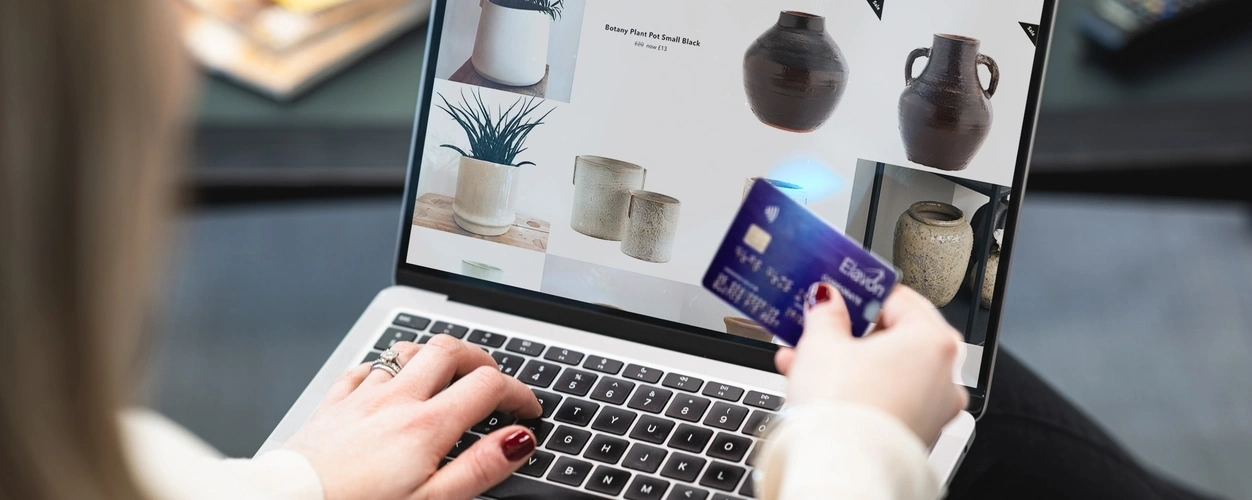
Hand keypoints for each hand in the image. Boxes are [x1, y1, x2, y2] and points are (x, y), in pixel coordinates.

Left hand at [280, 335, 542, 499]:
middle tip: (494, 379)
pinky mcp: (331, 407)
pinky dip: (385, 370)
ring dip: (434, 356)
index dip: (518, 393)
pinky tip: (387, 384)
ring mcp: (360, 399)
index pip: (488, 386)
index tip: (527, 411)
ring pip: (406, 352)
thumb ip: (479, 468)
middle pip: (449, 350)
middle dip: (481, 359)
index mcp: (426, 426)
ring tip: (446, 374)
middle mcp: (394, 402)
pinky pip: (363, 369)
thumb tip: (518, 441)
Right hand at [774, 283, 967, 445]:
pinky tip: (819, 387)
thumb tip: (826, 301)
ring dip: (845, 362)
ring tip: (803, 359)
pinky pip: (885, 398)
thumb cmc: (843, 409)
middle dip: (848, 333)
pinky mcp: (915, 433)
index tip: (837, 293)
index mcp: (933, 341)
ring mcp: (933, 408)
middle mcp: (944, 375)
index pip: (897, 298)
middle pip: (892, 338)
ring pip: (886, 371)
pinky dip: (858, 389)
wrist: (840, 468)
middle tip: (818, 327)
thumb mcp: (821, 344)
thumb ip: (826, 314)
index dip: (860, 293)